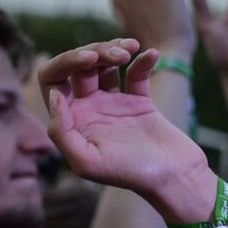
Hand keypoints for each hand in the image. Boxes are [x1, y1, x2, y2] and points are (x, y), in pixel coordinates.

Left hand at [39, 40, 208, 215]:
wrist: (174, 177)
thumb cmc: (130, 174)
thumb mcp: (87, 162)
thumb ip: (61, 131)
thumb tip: (54, 95)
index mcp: (72, 121)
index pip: (52, 81)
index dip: (65, 62)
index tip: (90, 60)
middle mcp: (88, 110)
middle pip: (78, 66)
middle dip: (94, 51)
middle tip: (117, 55)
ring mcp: (113, 104)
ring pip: (103, 64)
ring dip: (113, 50)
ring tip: (130, 50)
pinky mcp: (139, 101)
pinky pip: (135, 72)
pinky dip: (142, 59)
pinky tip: (152, 54)